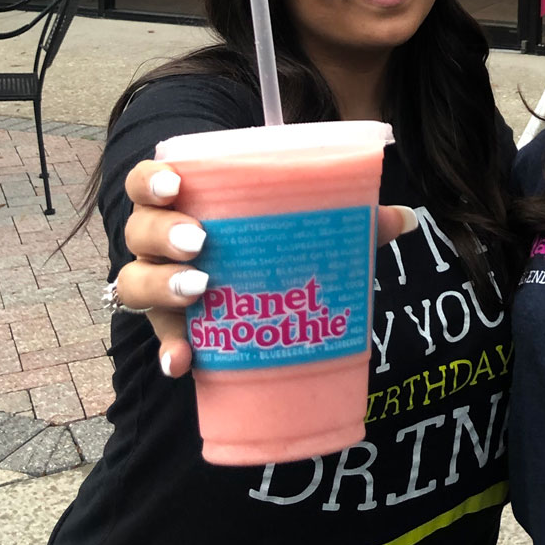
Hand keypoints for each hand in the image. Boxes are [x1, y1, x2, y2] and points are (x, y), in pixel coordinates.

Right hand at [115, 159, 417, 378]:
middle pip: (140, 230)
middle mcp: (158, 241)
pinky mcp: (169, 326)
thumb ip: (349, 217)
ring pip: (136, 280)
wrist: (239, 291)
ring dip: (163, 285)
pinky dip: (169, 350)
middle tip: (202, 242)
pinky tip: (183, 364)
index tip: (177, 185)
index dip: (151, 180)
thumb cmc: (263, 242)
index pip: (148, 181)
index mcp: (182, 201)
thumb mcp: (297, 225)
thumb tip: (407, 219)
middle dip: (165, 233)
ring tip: (201, 290)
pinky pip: (158, 338)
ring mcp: (158, 285)